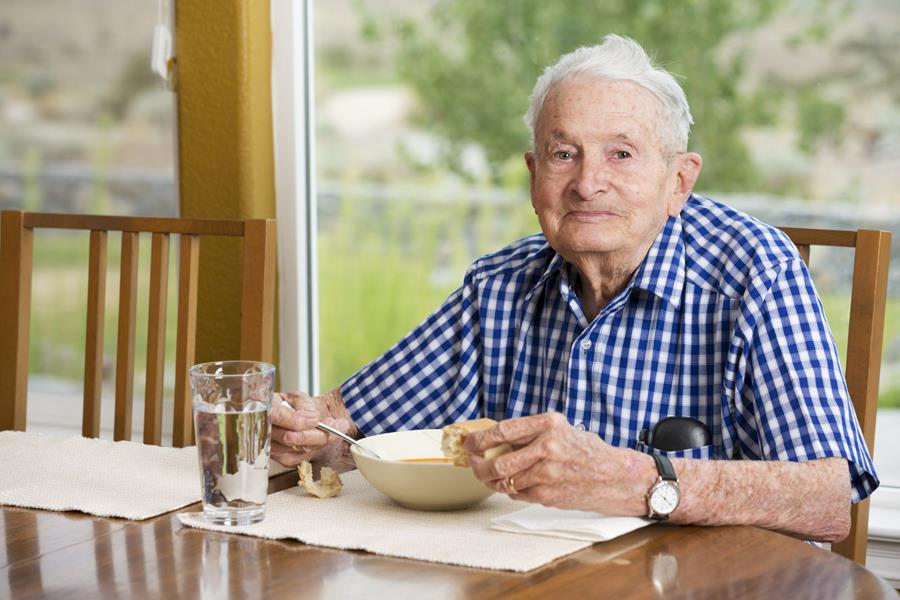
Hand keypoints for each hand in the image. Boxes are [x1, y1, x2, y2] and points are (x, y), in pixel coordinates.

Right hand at [270, 391, 352, 466]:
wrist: (293, 418)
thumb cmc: (293, 406)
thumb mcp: (297, 398)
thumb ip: (304, 406)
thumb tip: (313, 418)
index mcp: (264, 408)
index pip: (277, 416)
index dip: (297, 420)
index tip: (316, 419)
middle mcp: (263, 430)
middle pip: (291, 437)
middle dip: (318, 433)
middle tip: (339, 425)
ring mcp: (270, 447)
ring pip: (299, 449)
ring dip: (322, 440)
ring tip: (338, 429)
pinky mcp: (280, 459)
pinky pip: (301, 457)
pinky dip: (317, 448)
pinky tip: (325, 439)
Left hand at [465, 412, 653, 515]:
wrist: (614, 476)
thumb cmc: (585, 450)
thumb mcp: (559, 428)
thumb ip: (529, 432)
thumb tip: (492, 439)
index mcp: (549, 425)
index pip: (503, 430)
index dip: (480, 438)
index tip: (469, 442)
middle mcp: (547, 447)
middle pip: (498, 461)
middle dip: (479, 465)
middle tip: (474, 463)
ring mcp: (547, 474)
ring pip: (504, 480)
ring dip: (492, 479)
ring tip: (490, 474)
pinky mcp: (547, 495)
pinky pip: (516, 493)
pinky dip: (509, 489)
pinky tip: (513, 483)